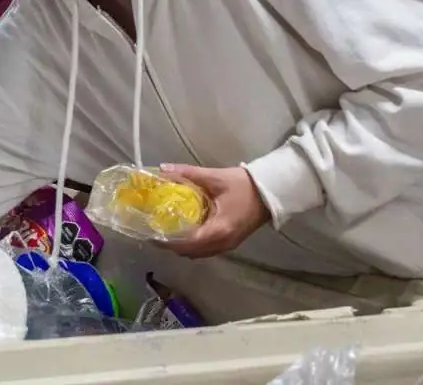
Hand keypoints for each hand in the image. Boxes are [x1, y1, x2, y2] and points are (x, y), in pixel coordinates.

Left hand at [156, 164, 270, 258]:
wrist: (271, 191)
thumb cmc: (244, 185)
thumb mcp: (215, 177)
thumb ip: (187, 173)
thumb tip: (163, 168)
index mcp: (218, 230)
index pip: (186, 243)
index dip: (167, 240)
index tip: (150, 232)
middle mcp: (222, 243)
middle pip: (190, 252)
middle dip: (171, 244)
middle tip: (154, 230)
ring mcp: (228, 245)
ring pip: (198, 253)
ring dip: (182, 246)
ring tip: (166, 231)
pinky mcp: (231, 242)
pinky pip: (207, 250)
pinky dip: (193, 245)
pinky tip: (185, 231)